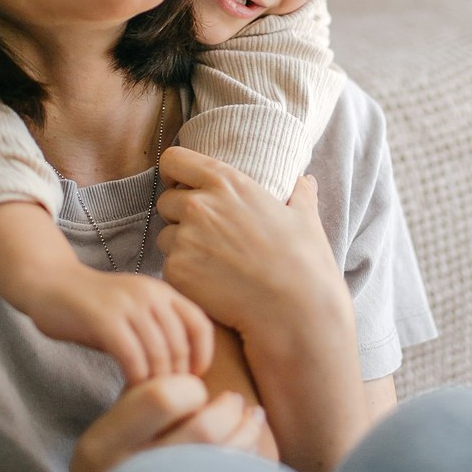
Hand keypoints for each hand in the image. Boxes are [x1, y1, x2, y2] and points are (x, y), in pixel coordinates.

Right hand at [32, 265, 214, 384]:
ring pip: (158, 352)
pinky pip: (131, 355)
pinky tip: (129, 391)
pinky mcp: (104, 318)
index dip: (202, 356)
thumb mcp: (134, 313)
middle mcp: (150, 293)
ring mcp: (127, 304)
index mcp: (163, 291)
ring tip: (148, 400)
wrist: (50, 284)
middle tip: (166, 399)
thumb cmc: (93, 308)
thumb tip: (183, 375)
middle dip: (177, 377)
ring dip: (156, 382)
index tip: (192, 381)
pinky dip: (135, 378)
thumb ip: (158, 332)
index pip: (200, 325)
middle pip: (180, 343)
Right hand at [58, 374, 266, 471]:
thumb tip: (196, 371)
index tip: (195, 390)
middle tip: (235, 402)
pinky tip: (252, 450)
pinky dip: (250, 464)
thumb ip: (142, 400)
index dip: (190, 387)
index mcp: (107, 441)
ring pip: (225, 461)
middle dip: (230, 410)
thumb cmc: (105, 468)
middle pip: (204, 429)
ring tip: (251, 419)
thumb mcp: (107, 429)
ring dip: (247, 433)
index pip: (164, 396)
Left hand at [156, 146, 353, 361]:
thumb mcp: (306, 220)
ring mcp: (185, 238)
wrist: (294, 311)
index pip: (175, 160)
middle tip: (205, 235)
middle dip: (179, 215)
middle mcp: (200, 205)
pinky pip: (169, 267)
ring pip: (166, 236)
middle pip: (166, 201)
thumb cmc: (303, 264)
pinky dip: (184, 276)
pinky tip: (210, 285)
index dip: (174, 171)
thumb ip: (300, 195)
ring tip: (212, 264)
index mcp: (228, 183)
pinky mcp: (177, 271)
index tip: (179, 183)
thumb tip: (305, 181)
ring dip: (180, 247)